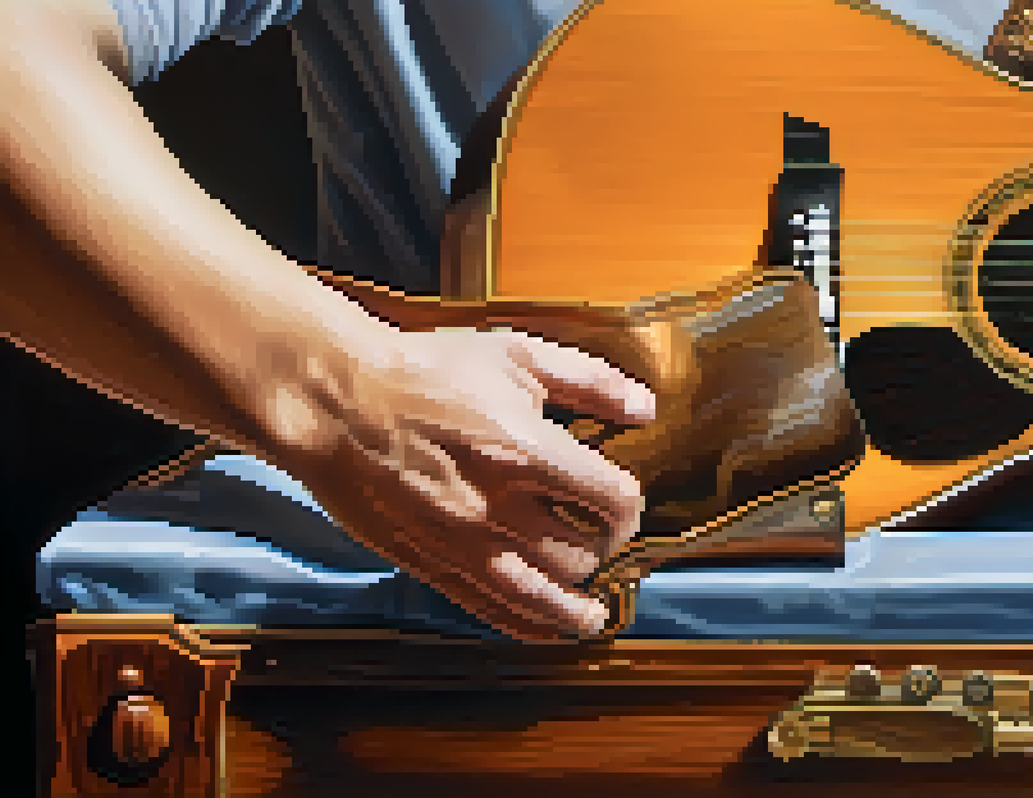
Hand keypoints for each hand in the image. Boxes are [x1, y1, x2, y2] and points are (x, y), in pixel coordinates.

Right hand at [258, 323, 654, 638]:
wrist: (337, 403)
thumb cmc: (425, 374)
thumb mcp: (515, 355)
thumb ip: (588, 381)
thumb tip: (645, 407)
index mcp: (527, 451)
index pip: (611, 502)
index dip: (630, 508)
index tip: (624, 504)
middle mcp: (499, 507)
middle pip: (582, 554)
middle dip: (602, 550)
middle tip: (601, 542)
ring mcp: (463, 543)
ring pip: (541, 599)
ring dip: (577, 610)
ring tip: (592, 615)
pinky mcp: (431, 563)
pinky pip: (490, 611)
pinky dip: (527, 626)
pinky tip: (545, 627)